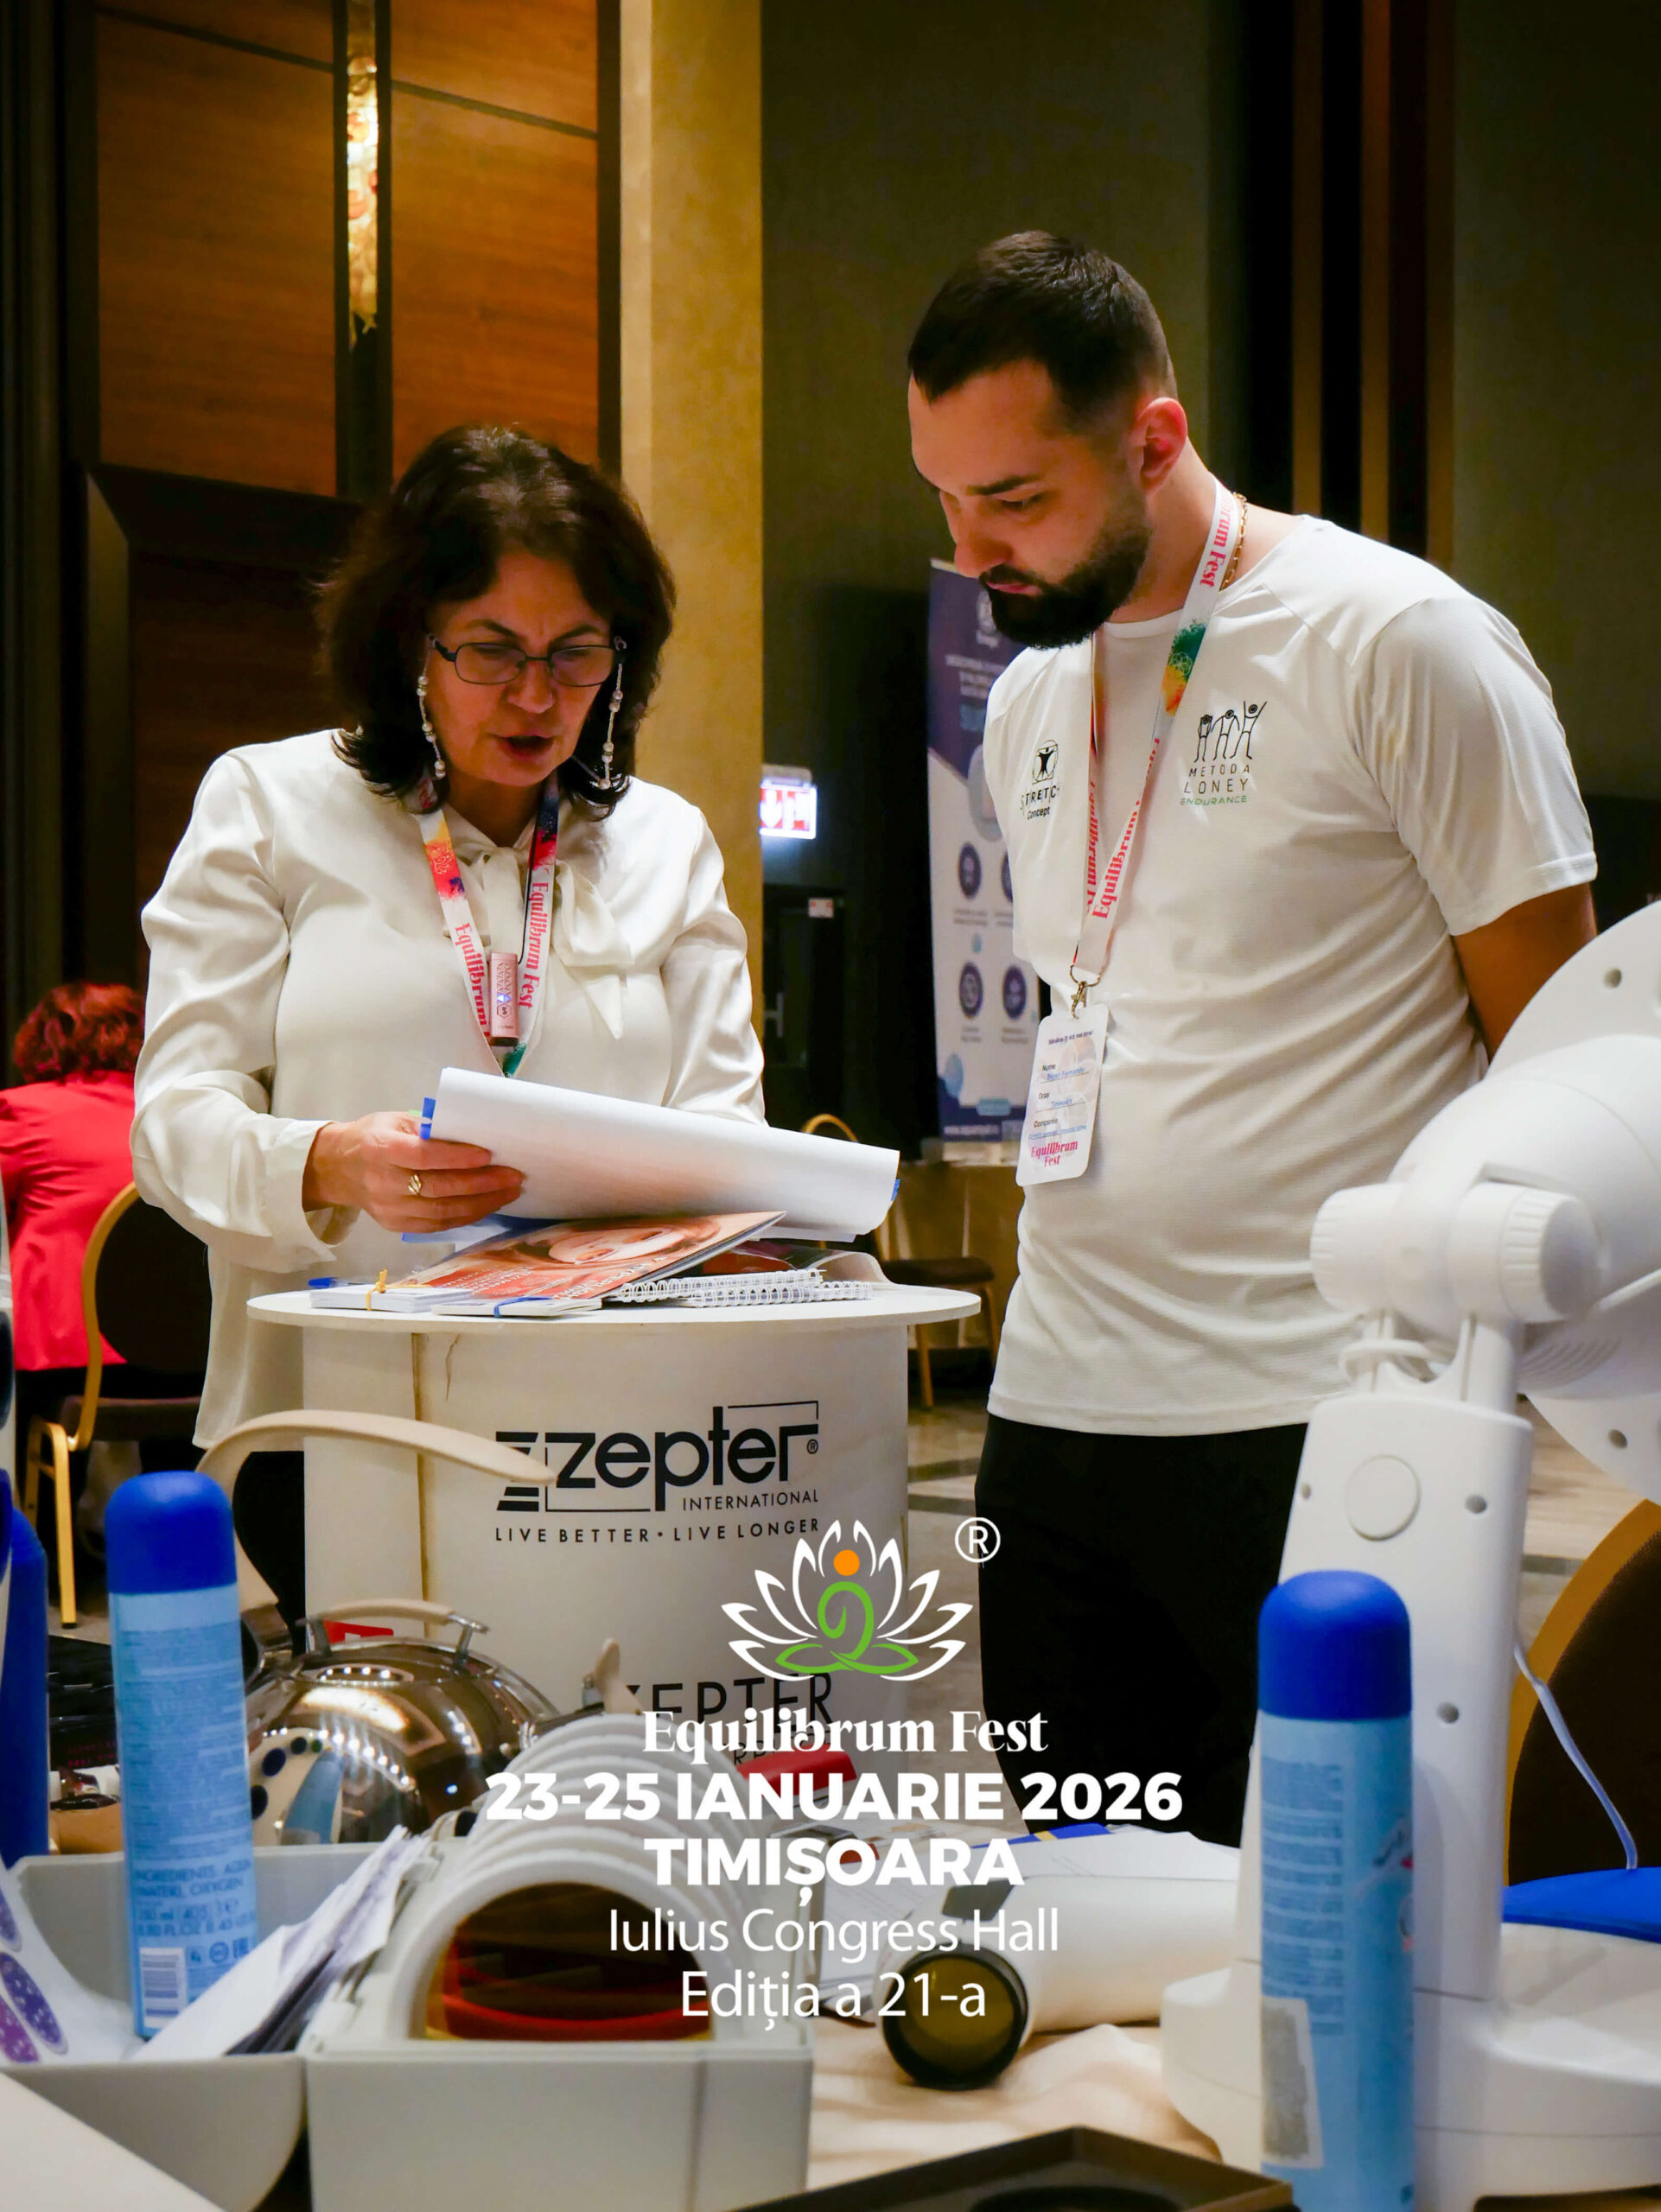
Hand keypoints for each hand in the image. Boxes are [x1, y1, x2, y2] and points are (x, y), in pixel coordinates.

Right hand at [302, 1112, 524, 1233]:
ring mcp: (389, 1209)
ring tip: (509, 1192)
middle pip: (438, 1188)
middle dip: (481, 1184)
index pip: (424, 1156)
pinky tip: (487, 1205)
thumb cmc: (374, 1137)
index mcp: (381, 1149)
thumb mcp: (396, 1120)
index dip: (457, 1158)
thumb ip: (431, 1128)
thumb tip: (474, 1133)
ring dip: (481, 1204)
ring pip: (442, 1212)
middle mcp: (383, 1182)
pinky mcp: (396, 1226)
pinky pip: (438, 1225)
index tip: (488, 1154)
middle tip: (513, 1176)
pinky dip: (466, 1216)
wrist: (339, 1168)